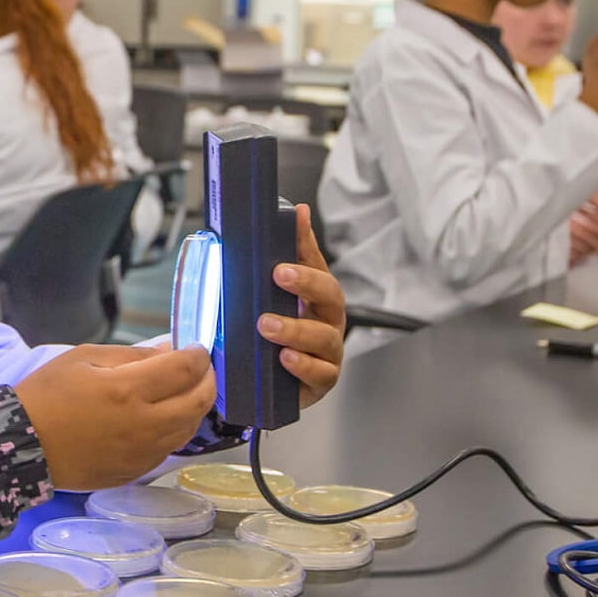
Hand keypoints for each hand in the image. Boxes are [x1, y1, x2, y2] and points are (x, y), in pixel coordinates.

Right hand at [15, 344, 215, 490]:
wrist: (21, 445)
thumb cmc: (46, 395)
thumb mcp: (83, 358)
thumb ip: (131, 355)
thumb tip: (169, 350)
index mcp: (127, 390)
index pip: (185, 369)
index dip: (198, 355)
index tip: (196, 349)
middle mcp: (142, 425)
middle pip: (198, 401)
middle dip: (207, 380)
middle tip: (201, 369)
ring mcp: (141, 453)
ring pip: (189, 428)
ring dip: (194, 407)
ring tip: (184, 392)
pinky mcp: (135, 472)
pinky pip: (168, 448)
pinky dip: (175, 429)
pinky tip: (162, 418)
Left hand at [258, 204, 344, 408]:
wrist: (268, 384)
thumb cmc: (276, 334)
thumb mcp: (271, 297)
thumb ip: (280, 259)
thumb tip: (292, 212)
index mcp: (317, 296)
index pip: (317, 264)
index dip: (306, 245)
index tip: (292, 226)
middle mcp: (327, 321)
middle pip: (330, 296)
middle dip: (306, 283)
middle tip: (279, 273)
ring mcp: (327, 352)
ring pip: (323, 337)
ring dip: (295, 328)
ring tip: (267, 325)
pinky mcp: (319, 382)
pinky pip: (320, 373)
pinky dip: (303, 366)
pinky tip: (285, 358)